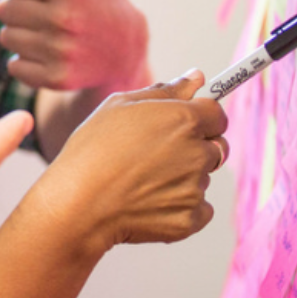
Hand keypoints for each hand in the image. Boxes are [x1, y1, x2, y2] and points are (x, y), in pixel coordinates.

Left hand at [0, 0, 150, 93]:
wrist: (126, 49)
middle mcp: (65, 18)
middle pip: (4, 9)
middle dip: (22, 8)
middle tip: (51, 10)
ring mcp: (62, 51)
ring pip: (6, 37)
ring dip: (23, 34)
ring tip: (53, 32)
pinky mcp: (57, 78)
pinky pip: (14, 67)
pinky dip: (27, 62)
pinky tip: (53, 53)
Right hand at [31, 71, 225, 252]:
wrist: (78, 204)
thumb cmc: (94, 149)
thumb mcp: (121, 105)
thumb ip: (166, 90)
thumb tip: (197, 77)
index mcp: (184, 120)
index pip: (218, 115)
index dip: (203, 118)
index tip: (188, 124)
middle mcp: (197, 153)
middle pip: (216, 147)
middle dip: (197, 148)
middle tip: (160, 155)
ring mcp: (195, 189)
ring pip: (202, 178)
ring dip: (184, 177)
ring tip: (143, 180)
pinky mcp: (189, 220)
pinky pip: (199, 209)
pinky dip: (181, 207)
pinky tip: (150, 202)